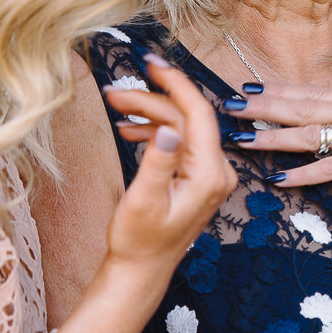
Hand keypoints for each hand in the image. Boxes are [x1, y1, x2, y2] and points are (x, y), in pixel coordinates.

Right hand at [101, 59, 235, 268]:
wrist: (142, 269)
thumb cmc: (139, 241)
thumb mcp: (143, 201)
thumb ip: (158, 163)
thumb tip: (167, 129)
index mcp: (209, 173)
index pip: (198, 113)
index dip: (175, 83)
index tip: (150, 63)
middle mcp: (218, 170)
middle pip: (186, 117)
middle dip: (150, 101)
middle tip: (113, 92)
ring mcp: (210, 173)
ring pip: (181, 126)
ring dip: (149, 114)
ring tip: (115, 106)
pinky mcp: (199, 176)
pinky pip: (180, 141)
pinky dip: (155, 130)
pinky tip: (130, 130)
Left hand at [225, 56, 331, 204]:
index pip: (315, 91)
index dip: (279, 90)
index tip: (247, 87)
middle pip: (305, 107)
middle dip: (264, 106)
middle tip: (228, 105)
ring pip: (313, 134)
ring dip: (275, 137)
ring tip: (244, 140)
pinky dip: (307, 174)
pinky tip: (282, 179)